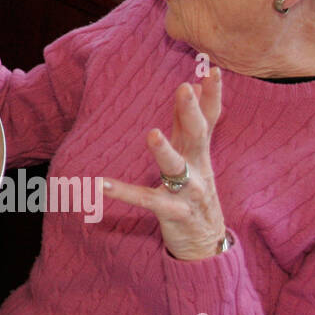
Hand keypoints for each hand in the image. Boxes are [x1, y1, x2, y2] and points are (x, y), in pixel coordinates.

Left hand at [103, 67, 227, 260]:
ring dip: (164, 151)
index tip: (212, 69)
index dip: (213, 96)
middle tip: (185, 87)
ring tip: (152, 133)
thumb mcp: (195, 157)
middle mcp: (198, 169)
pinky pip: (148, 201)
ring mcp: (189, 192)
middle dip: (192, 112)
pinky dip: (125, 192)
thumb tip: (192, 86)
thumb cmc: (195, 194)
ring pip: (177, 168)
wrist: (206, 245)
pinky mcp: (174, 213)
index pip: (210, 119)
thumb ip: (189, 125)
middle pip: (199, 136)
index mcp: (200, 153)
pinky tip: (102, 184)